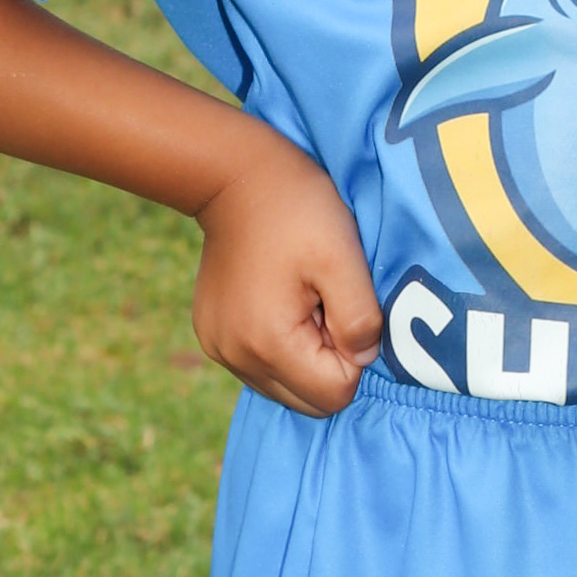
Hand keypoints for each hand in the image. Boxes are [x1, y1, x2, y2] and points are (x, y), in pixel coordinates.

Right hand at [191, 136, 382, 417]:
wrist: (235, 176)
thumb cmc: (296, 210)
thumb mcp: (342, 258)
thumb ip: (360, 319)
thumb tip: (363, 359)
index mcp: (268, 344)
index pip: (334, 394)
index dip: (353, 353)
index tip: (341, 303)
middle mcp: (237, 358)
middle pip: (309, 401)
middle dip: (330, 359)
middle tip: (327, 302)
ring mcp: (220, 350)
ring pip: (286, 387)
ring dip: (307, 353)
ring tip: (304, 297)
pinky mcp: (214, 337)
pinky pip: (263, 367)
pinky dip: (282, 345)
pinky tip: (282, 298)